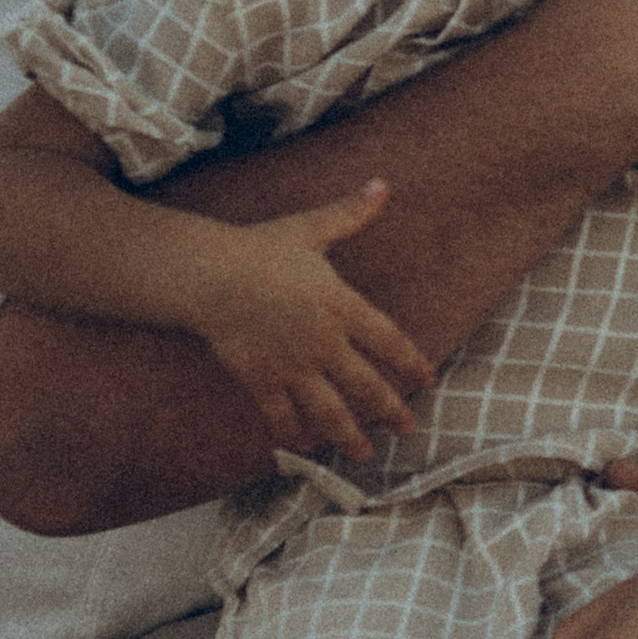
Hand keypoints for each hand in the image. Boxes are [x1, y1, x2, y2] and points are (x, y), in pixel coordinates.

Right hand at [192, 180, 436, 457]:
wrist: (210, 274)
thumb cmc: (261, 248)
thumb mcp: (310, 228)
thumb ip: (350, 213)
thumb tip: (383, 184)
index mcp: (341, 306)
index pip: (389, 341)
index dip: (411, 363)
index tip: (427, 379)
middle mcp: (324, 342)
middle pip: (366, 386)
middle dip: (390, 411)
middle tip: (408, 429)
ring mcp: (293, 366)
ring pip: (328, 411)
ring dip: (348, 436)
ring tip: (363, 454)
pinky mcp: (261, 379)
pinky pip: (281, 415)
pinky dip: (293, 434)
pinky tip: (303, 447)